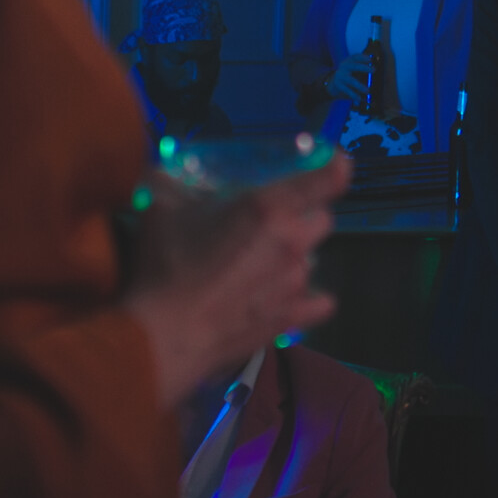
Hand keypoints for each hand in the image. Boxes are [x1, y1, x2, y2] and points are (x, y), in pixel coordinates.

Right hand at [123, 150, 351, 405]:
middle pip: (321, 218)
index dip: (335, 167)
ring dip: (294, 257)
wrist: (167, 335)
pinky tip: (283, 297)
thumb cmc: (166, 266)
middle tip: (269, 223)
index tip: (336, 162)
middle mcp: (292, 240)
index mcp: (268, 206)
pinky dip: (307, 299)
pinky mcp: (294, 316)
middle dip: (302, 216)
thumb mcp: (161, 210)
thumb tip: (164, 174)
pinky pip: (320, 302)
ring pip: (313, 258)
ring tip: (258, 267)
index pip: (326, 178)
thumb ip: (173, 186)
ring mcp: (297, 281)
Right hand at [324, 53, 372, 102]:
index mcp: (349, 61)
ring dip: (360, 86)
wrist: (333, 83)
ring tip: (367, 91)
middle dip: (364, 68)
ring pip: (351, 80)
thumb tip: (375, 70)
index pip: (356, 57)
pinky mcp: (339, 85)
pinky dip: (354, 95)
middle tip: (374, 70)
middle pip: (354, 66)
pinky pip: (347, 90)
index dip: (363, 57)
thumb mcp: (354, 69)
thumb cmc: (349, 75)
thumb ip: (363, 69)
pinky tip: (359, 99)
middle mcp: (344, 67)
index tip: (371, 59)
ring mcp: (341, 76)